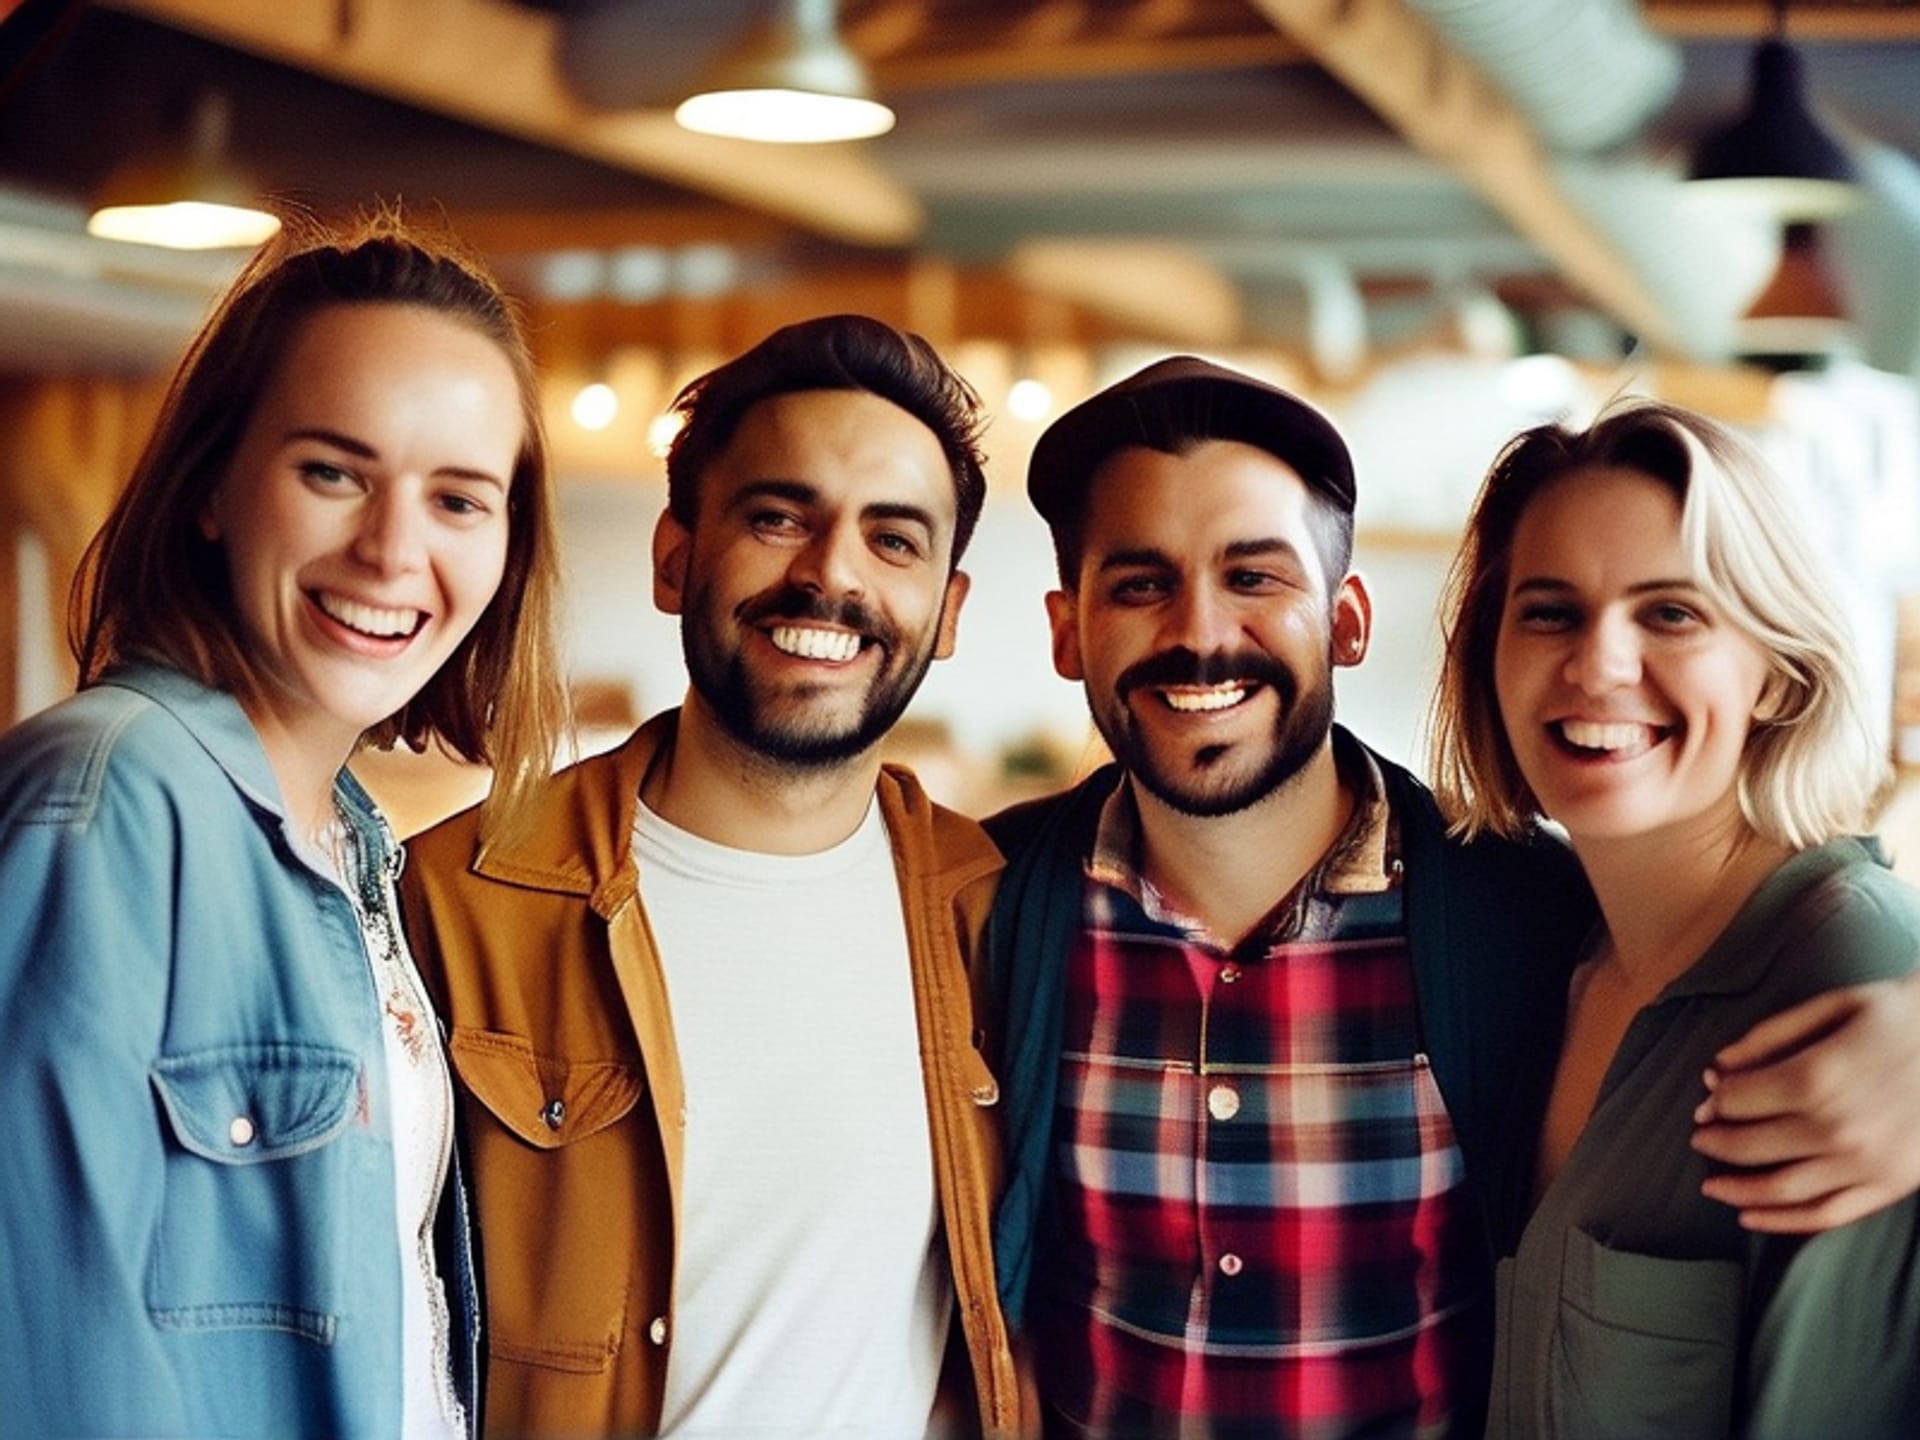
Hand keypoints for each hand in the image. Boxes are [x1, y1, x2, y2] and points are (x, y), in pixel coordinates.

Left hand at [1691, 975, 1919, 1232]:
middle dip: (1715, 1143)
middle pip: (1750, 1146)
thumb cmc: (1900, 1017)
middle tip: (1700, 1137)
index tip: (1707, 1098)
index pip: (1738, 1100)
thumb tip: (1716, 1067)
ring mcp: (1866, 1163)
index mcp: (1817, 1077)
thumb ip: (1769, 1037)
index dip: (1714, 1100)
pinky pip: (1827, 1215)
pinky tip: (1751, 1216)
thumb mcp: (1833, 1006)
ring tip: (1711, 1185)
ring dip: (1736, 1190)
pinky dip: (1782, 1222)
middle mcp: (1837, 1127)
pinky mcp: (1891, 1185)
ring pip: (1781, 1190)